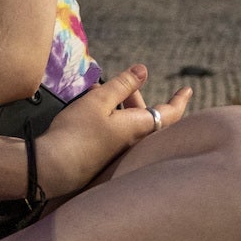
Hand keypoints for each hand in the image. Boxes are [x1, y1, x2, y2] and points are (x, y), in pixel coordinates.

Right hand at [35, 66, 191, 197]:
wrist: (53, 169)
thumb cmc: (78, 132)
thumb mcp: (99, 101)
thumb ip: (122, 85)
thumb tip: (144, 70)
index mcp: (139, 127)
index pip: (169, 113)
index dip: (179, 101)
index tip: (187, 90)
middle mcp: (133, 141)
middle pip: (146, 115)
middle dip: (137, 94)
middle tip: (133, 79)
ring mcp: (119, 151)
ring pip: (128, 122)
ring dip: (120, 102)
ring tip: (102, 87)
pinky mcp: (104, 157)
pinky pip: (114, 131)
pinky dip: (109, 115)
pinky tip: (91, 104)